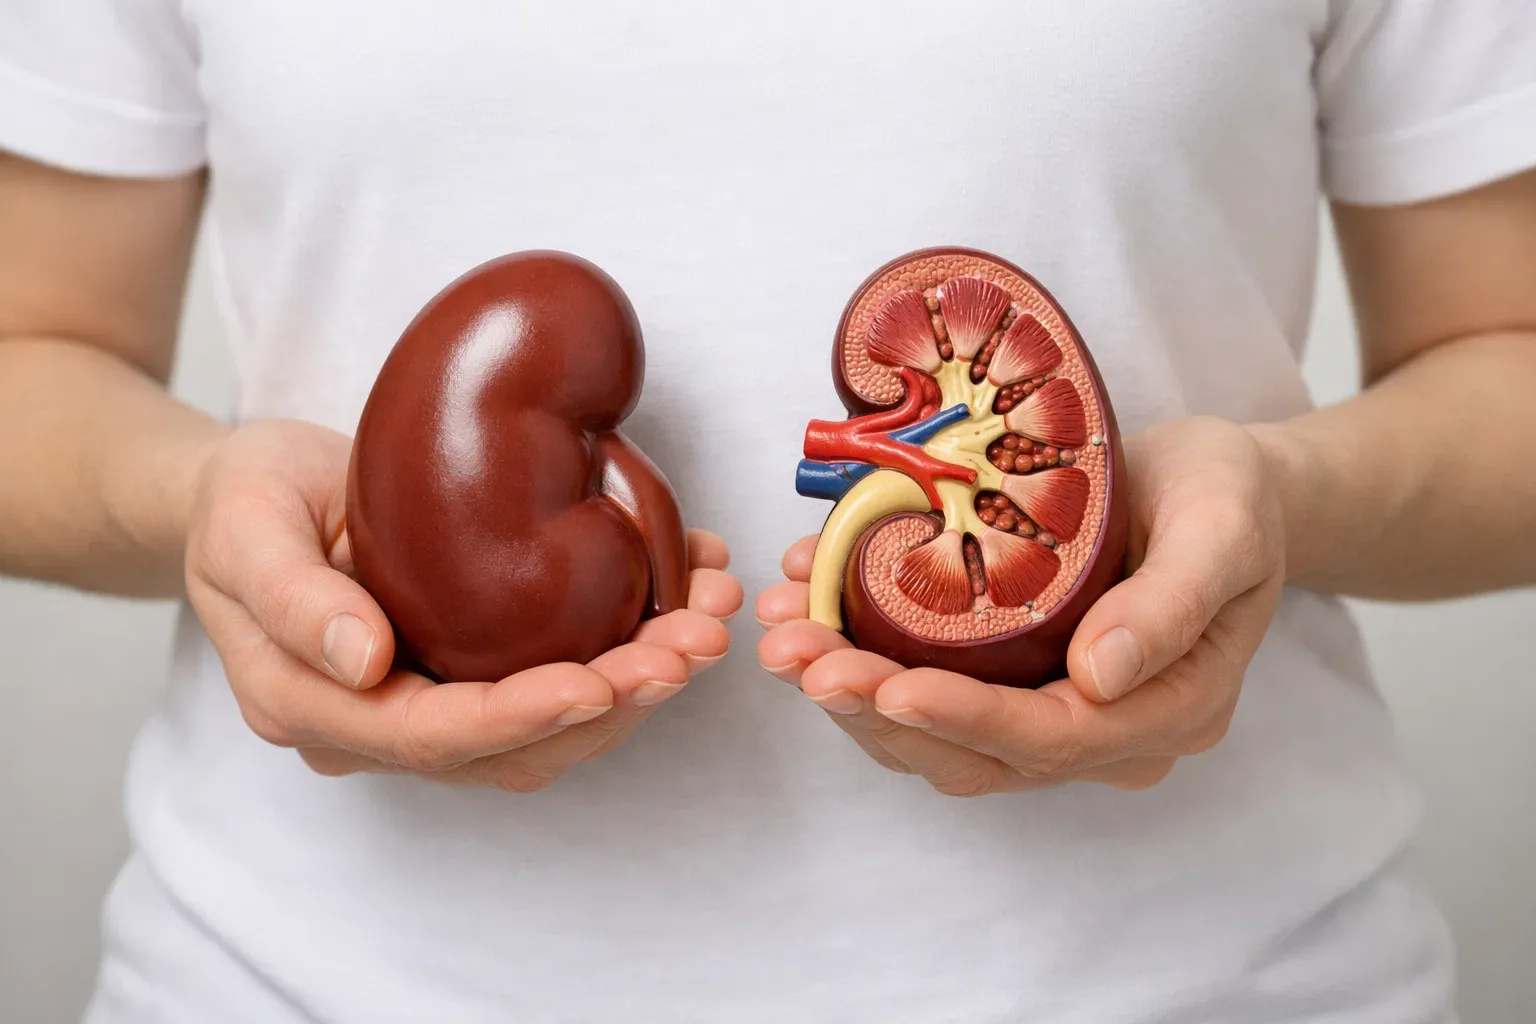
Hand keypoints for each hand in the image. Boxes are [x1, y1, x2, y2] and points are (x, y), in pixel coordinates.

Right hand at [185, 419, 741, 790]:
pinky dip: (631, 646)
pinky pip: (563, 679)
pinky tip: (684, 591)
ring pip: (553, 727)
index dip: (521, 716)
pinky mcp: (475, 670)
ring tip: (708, 617)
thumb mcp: (246, 527)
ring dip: (640, 680)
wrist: (256, 491)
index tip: (601, 682)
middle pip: (512, 745)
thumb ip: (291, 598)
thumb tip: (362, 666)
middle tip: (692, 643)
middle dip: (614, 700)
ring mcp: (433, 704)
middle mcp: (382, 726)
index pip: (432, 736)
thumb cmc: (244, 500)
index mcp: (314, 705)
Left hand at [757, 416, 1286, 794]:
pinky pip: (927, 689)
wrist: (1221, 488)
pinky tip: (808, 604)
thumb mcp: (1222, 527)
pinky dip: (862, 656)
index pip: (1051, 739)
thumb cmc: (1229, 497)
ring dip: (851, 691)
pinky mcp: (1012, 683)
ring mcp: (1054, 714)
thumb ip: (1170, 604)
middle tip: (797, 657)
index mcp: (1167, 710)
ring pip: (937, 735)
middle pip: (976, 753)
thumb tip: (1097, 679)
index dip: (963, 719)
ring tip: (782, 634)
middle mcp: (1105, 733)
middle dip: (875, 709)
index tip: (885, 685)